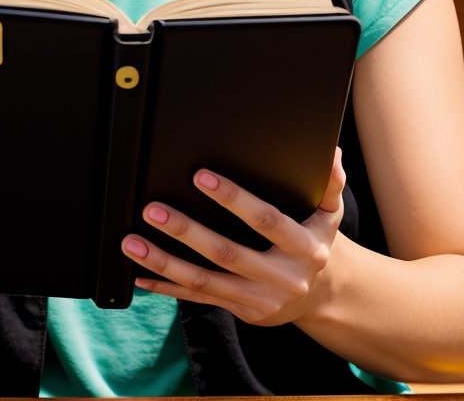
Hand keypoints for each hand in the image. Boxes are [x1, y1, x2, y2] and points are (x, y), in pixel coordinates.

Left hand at [121, 146, 345, 326]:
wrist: (327, 296)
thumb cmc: (319, 241)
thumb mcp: (331, 212)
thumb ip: (329, 182)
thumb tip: (330, 151)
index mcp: (303, 248)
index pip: (265, 220)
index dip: (233, 199)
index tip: (200, 176)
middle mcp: (281, 278)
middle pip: (227, 253)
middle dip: (187, 231)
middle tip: (153, 209)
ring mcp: (258, 300)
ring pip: (205, 282)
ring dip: (164, 263)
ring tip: (132, 242)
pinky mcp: (241, 312)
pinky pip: (198, 301)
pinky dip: (166, 290)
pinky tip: (139, 276)